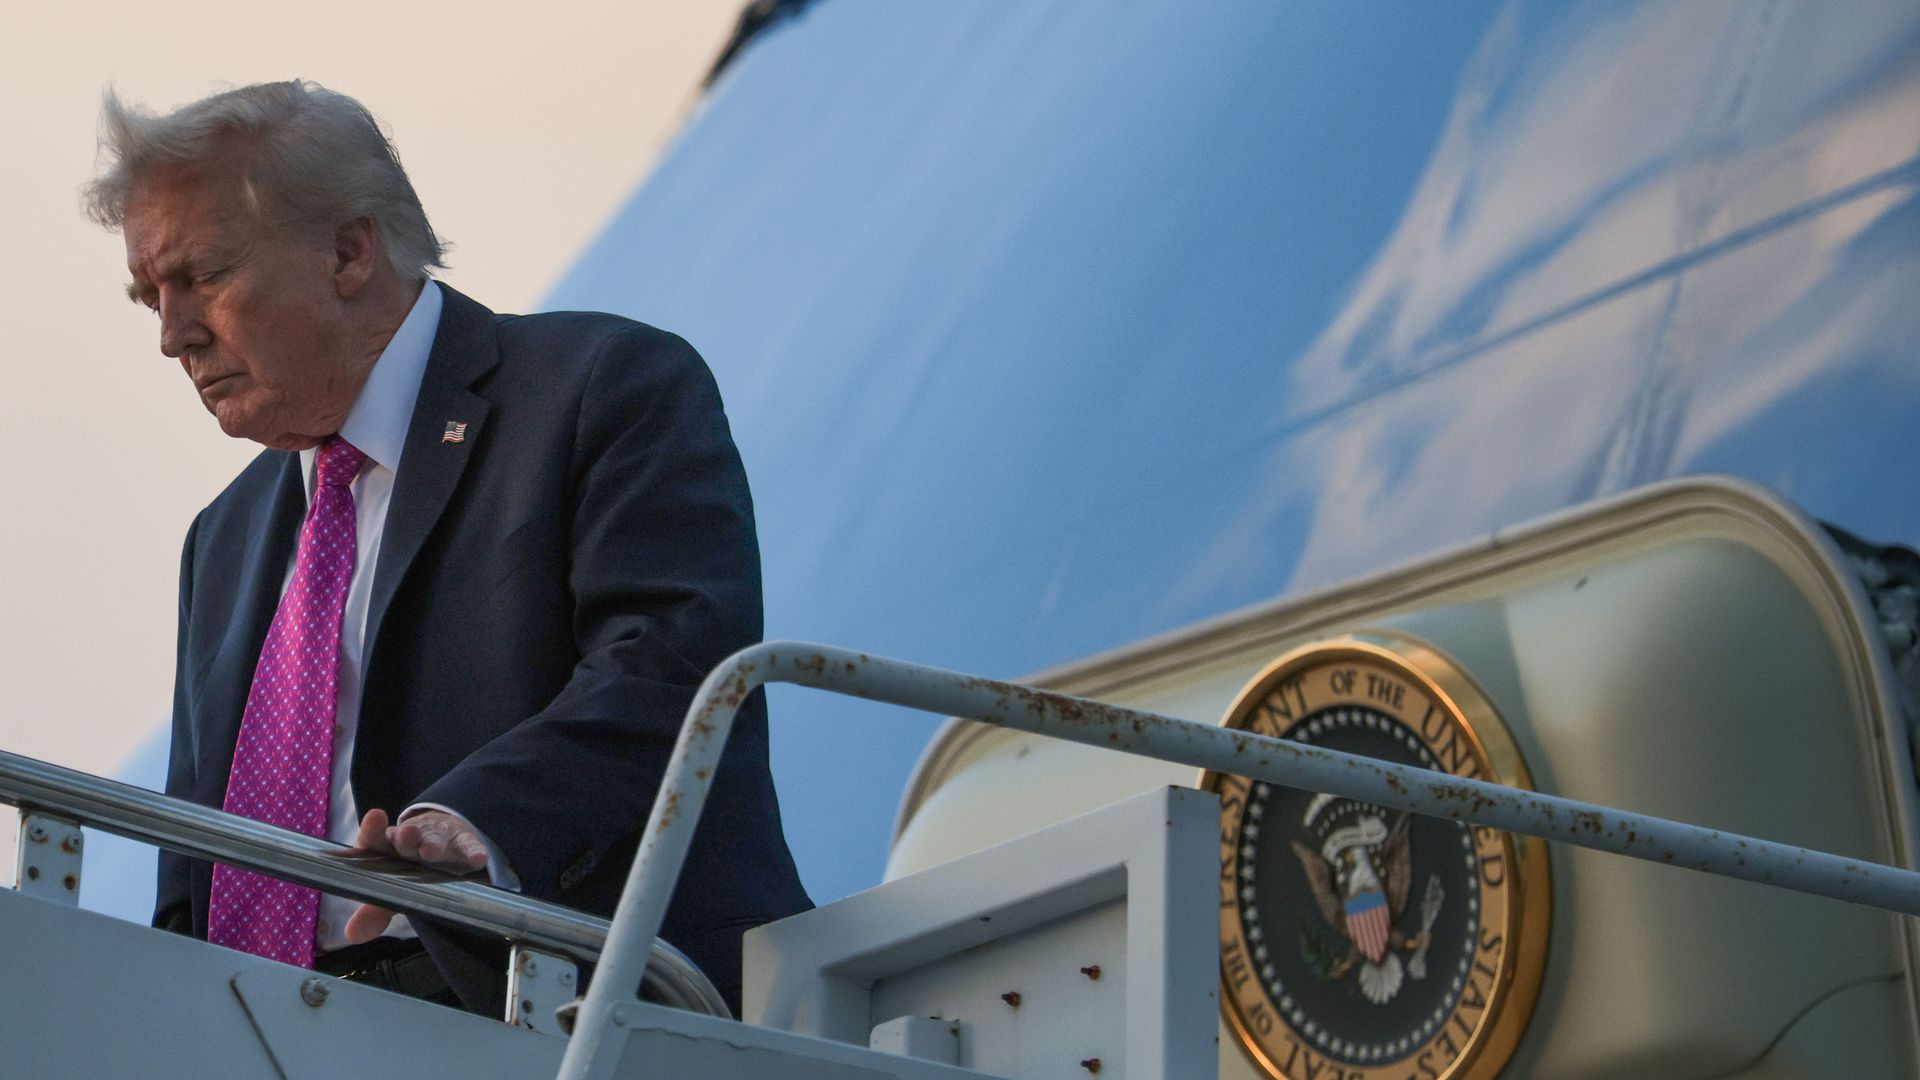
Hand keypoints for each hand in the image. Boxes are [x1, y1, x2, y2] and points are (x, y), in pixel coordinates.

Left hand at [343, 807, 490, 943]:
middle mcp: (411, 842)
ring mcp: (438, 841)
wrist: (443, 838)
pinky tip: (478, 859)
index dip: (373, 829)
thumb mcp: (390, 891)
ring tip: (431, 851)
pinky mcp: (463, 843)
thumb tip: (352, 935)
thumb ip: (373, 911)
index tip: (375, 817)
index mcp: (386, 849)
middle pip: (406, 839)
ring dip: (433, 844)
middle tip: (406, 836)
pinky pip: (468, 847)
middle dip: (406, 838)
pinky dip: (473, 851)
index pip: (375, 838)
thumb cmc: (409, 869)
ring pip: (435, 841)